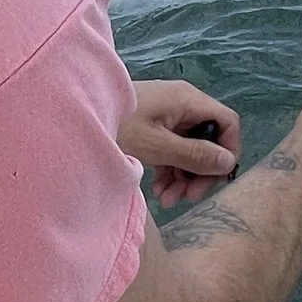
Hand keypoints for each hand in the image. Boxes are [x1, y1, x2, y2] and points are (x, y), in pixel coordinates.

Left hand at [121, 78, 243, 208]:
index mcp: (187, 101)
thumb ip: (194, 155)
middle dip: (201, 171)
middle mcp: (181, 105)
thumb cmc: (117, 128)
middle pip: (208, 139)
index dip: (228, 151)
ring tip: (168, 200)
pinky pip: (171, 151)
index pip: (227, 122)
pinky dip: (168, 171)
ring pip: (189, 149)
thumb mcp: (157, 146)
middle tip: (189, 198)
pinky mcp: (151, 128)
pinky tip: (158, 191)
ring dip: (183, 176)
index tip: (217, 179)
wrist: (72, 119)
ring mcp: (165, 116)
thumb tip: (228, 162)